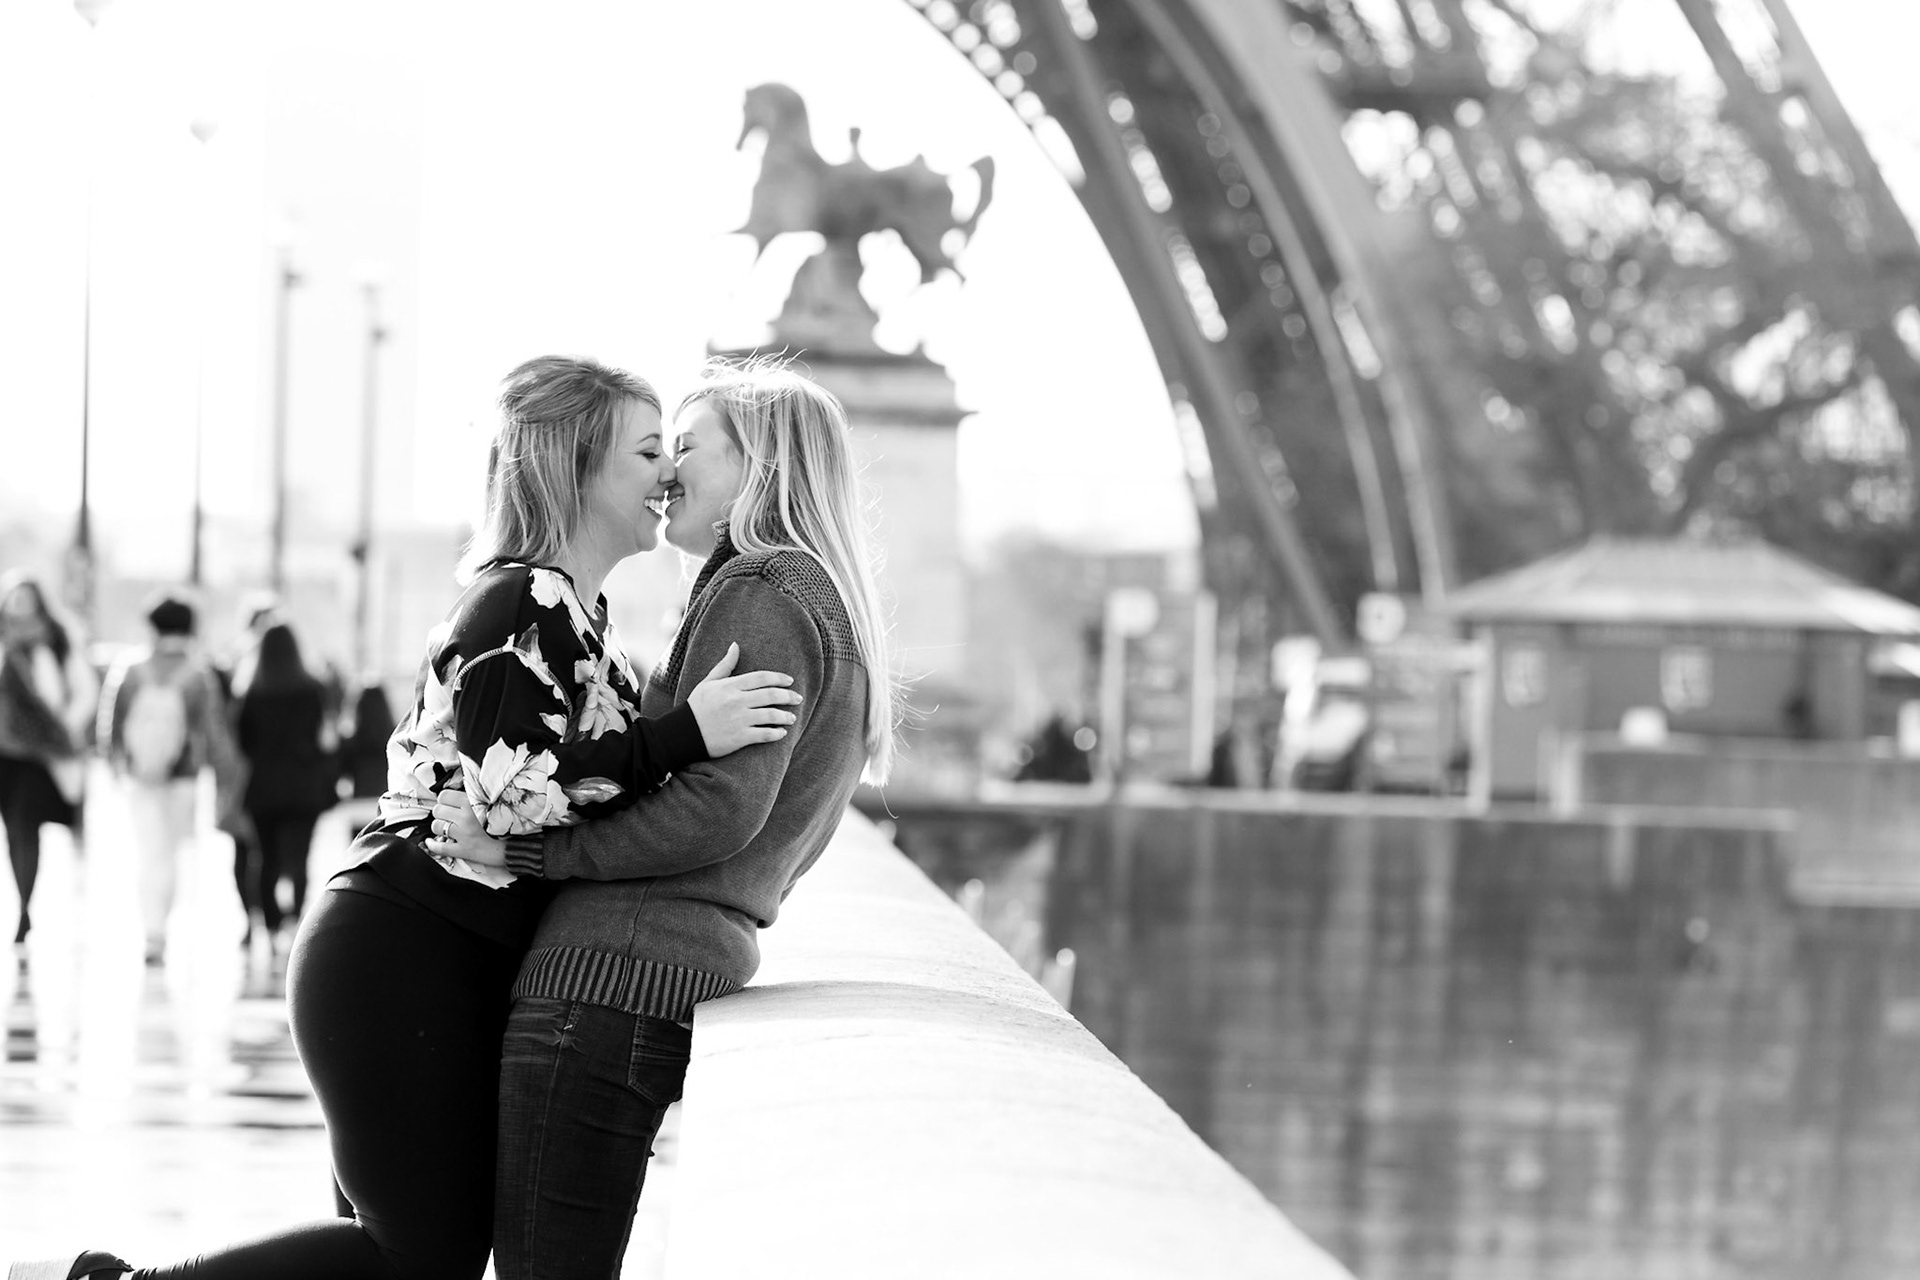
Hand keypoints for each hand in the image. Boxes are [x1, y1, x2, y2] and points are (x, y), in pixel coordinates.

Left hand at [423, 785, 508, 866]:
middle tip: (450, 816)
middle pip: (437, 810)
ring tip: (448, 827)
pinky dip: (432, 844)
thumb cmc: (502, 820)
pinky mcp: (462, 850)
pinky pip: (439, 847)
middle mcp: (466, 818)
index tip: (450, 804)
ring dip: (440, 827)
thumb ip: (473, 795)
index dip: (445, 800)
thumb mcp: (490, 802)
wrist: (514, 843)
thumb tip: (458, 788)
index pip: (444, 796)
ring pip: (436, 826)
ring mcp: (463, 835)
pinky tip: (431, 841)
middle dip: (442, 813)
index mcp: (472, 803)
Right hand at [687, 641, 801, 757]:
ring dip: (785, 716)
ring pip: (771, 715)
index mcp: (730, 686)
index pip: (761, 677)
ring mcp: (739, 720)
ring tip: (792, 717)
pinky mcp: (739, 738)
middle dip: (788, 696)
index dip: (779, 678)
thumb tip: (736, 645)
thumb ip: (725, 665)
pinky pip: (764, 734)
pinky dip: (776, 734)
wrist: (682, 734)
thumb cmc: (696, 707)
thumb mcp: (708, 682)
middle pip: (770, 695)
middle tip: (798, 698)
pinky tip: (782, 733)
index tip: (790, 681)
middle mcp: (737, 701)